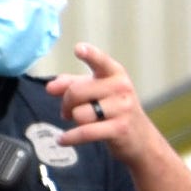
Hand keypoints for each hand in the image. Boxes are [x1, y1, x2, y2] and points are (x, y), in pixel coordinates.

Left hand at [53, 43, 163, 166]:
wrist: (141, 138)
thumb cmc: (114, 109)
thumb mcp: (96, 91)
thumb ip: (72, 84)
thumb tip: (50, 87)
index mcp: (114, 73)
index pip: (100, 61)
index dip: (89, 54)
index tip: (79, 49)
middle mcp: (121, 87)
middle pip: (76, 92)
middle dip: (66, 104)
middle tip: (67, 112)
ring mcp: (122, 108)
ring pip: (79, 113)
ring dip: (74, 120)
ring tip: (79, 123)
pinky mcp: (120, 129)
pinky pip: (85, 132)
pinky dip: (70, 137)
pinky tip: (62, 140)